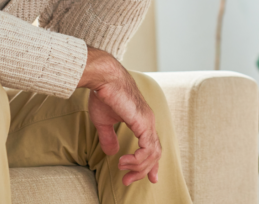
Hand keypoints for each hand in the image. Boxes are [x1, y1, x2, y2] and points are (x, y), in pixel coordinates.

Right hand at [79, 47, 160, 184]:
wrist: (103, 78)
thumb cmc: (103, 94)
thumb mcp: (104, 121)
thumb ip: (109, 137)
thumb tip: (112, 152)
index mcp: (142, 121)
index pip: (153, 147)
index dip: (152, 164)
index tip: (151, 179)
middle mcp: (149, 122)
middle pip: (155, 154)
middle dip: (143, 171)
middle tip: (127, 180)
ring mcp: (148, 122)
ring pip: (153, 154)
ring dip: (138, 167)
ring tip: (122, 168)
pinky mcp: (143, 122)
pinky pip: (148, 148)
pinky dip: (138, 159)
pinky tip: (124, 160)